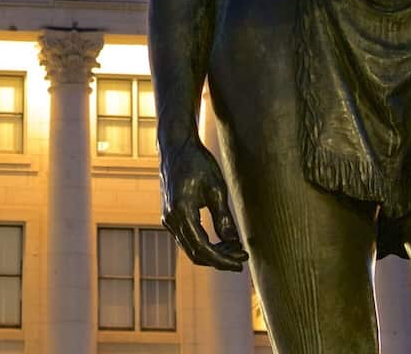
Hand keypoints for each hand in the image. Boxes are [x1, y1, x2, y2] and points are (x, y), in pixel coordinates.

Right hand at [159, 137, 247, 270]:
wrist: (176, 147)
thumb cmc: (198, 163)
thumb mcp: (216, 189)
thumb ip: (224, 219)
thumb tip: (233, 243)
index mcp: (181, 213)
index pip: (203, 249)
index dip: (223, 260)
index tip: (241, 264)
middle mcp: (170, 220)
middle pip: (195, 253)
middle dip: (220, 259)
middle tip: (242, 257)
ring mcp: (168, 219)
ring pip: (190, 248)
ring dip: (213, 252)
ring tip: (236, 249)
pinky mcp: (170, 216)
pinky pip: (187, 238)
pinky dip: (204, 243)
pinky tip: (222, 240)